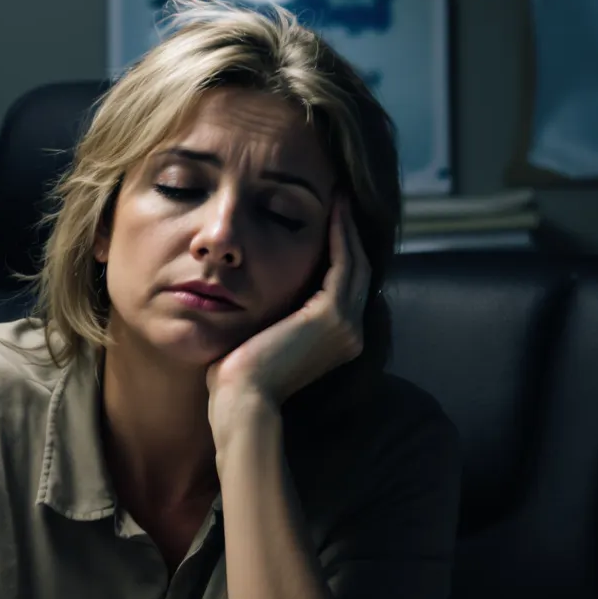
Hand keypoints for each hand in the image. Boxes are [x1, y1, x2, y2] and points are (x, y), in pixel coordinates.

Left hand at [205, 199, 367, 433]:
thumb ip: (276, 314)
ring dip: (348, 228)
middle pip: (358, 271)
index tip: (332, 219)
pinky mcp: (333, 317)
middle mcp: (352, 333)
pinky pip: (343, 265)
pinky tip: (331, 212)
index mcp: (339, 340)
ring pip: (355, 264)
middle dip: (351, 234)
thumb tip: (261, 290)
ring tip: (339, 198)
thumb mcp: (265, 335)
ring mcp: (347, 326)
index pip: (346, 286)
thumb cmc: (239, 374)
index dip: (343, 251)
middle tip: (342, 199)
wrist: (241, 400)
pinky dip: (339, 236)